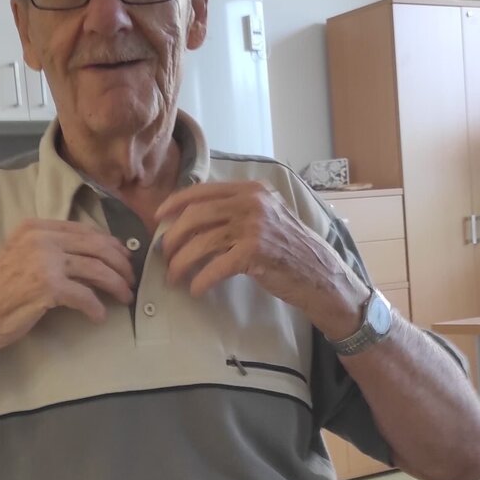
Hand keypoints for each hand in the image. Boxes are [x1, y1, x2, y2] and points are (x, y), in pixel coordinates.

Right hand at [0, 219, 133, 349]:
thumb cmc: (0, 290)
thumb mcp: (23, 256)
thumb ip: (52, 249)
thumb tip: (93, 257)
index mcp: (35, 227)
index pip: (83, 229)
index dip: (109, 243)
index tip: (123, 257)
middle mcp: (41, 238)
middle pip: (96, 246)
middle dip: (120, 264)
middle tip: (130, 279)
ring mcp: (44, 261)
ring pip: (96, 269)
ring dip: (116, 284)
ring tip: (125, 297)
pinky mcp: (48, 286)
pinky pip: (85, 296)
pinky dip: (96, 307)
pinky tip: (99, 316)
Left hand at [155, 181, 365, 327]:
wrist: (320, 274)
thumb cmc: (290, 249)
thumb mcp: (266, 217)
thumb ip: (236, 210)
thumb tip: (193, 217)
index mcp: (252, 190)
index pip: (203, 191)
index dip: (175, 204)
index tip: (158, 218)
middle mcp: (252, 203)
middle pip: (196, 216)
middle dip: (173, 237)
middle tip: (164, 255)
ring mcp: (254, 226)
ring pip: (201, 242)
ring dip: (181, 263)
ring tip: (175, 276)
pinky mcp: (255, 252)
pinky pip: (215, 266)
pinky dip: (201, 280)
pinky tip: (196, 289)